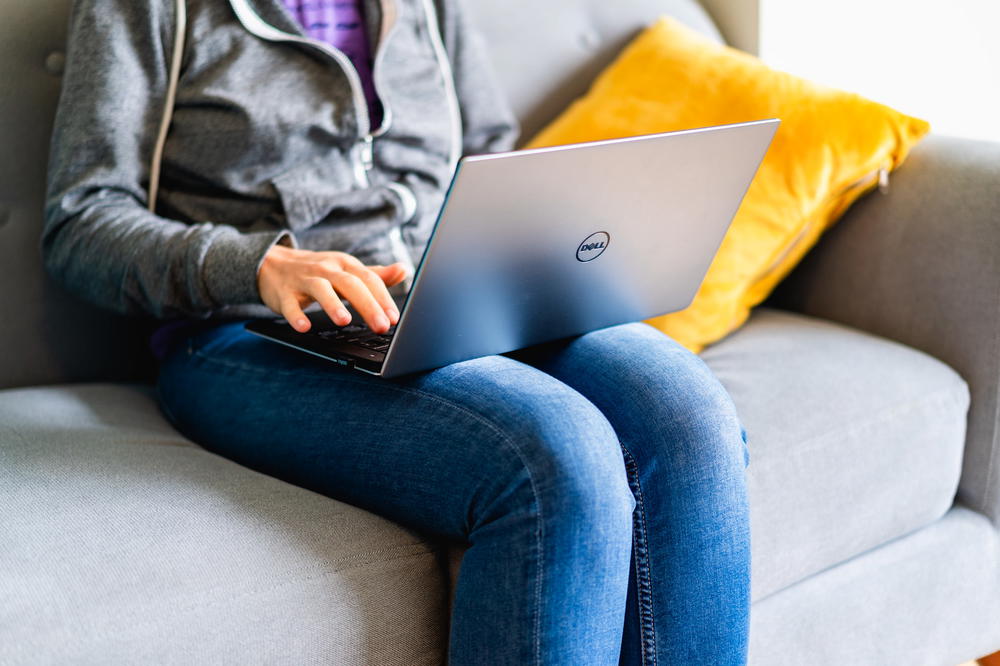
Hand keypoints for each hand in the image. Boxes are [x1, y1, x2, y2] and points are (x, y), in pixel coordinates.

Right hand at [258, 245, 407, 333]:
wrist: (274, 263)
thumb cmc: (319, 271)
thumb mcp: (347, 270)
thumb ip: (375, 274)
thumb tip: (404, 270)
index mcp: (345, 265)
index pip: (369, 280)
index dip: (383, 298)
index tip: (394, 318)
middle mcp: (327, 269)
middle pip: (350, 284)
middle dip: (368, 305)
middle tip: (382, 326)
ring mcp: (304, 280)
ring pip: (321, 289)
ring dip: (332, 304)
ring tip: (344, 321)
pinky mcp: (285, 293)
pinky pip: (290, 305)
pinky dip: (296, 316)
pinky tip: (304, 328)